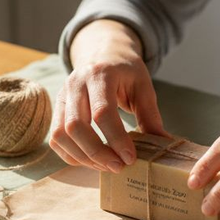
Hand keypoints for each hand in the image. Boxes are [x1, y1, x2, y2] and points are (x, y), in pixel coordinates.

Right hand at [50, 20, 167, 172]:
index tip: (130, 158)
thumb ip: (150, 115)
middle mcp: (75, 84)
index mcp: (100, 74)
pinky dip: (71, 155)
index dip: (116, 139)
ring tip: (106, 166)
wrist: (103, 52)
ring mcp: (62, 96)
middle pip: (77, 126)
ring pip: (61, 134)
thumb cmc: (125, 71)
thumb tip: (164, 145)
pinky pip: (55, 138)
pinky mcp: (57, 108)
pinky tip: (91, 161)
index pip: (102, 112)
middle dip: (97, 153)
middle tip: (118, 166)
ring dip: (83, 157)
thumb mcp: (143, 86)